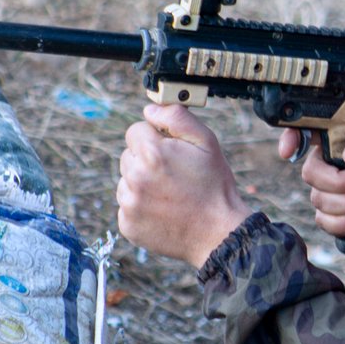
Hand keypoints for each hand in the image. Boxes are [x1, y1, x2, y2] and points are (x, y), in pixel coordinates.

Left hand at [117, 104, 253, 268]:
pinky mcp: (127, 224)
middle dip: (147, 160)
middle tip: (173, 175)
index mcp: (152, 154)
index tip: (171, 151)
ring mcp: (129, 204)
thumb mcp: (207, 142)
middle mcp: (135, 178)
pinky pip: (127, 205)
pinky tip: (163, 210)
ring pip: (126, 180)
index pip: (135, 130)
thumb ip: (176, 117)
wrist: (218, 233)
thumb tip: (149, 110)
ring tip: (169, 194)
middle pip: (129, 155)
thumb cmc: (214, 185)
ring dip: (142, 183)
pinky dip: (141, 206)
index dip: (155, 138)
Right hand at [276, 124, 344, 237]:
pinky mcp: (343, 215)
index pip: (307, 134)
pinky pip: (326, 222)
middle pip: (311, 174)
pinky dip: (342, 224)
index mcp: (342, 141)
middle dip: (336, 182)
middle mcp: (334, 165)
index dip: (291, 138)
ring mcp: (337, 192)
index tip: (287, 151)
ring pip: (318, 201)